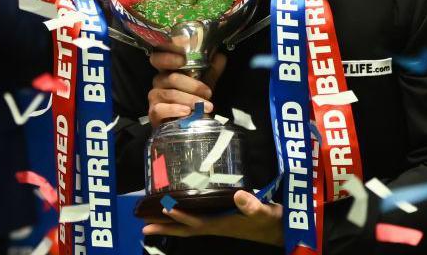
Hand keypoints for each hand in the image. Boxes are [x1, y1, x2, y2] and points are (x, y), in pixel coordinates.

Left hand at [142, 190, 282, 245]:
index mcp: (222, 224)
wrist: (283, 230)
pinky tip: (183, 210)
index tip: (163, 210)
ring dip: (172, 224)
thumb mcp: (266, 212)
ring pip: (190, 226)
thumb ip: (253, 205)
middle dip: (165, 228)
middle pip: (186, 229)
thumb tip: (239, 195)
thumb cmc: (273, 221)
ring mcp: (219, 224)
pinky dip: (186, 217)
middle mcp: (217, 226)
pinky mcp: (224, 221)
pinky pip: (199, 220)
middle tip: (143, 227)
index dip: (180, 217)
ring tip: (153, 221)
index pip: (196, 222)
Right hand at [147, 51, 226, 127]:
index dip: (168, 57)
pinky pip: (161, 109)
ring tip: (206, 106)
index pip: (159, 59)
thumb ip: (211, 71)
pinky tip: (186, 112)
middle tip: (208, 93)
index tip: (183, 59)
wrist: (188, 127)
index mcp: (168, 71)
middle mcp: (158, 82)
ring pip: (170, 94)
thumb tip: (220, 56)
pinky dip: (175, 110)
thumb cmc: (195, 102)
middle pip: (172, 78)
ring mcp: (154, 97)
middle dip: (193, 86)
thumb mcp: (205, 85)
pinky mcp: (153, 113)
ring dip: (190, 100)